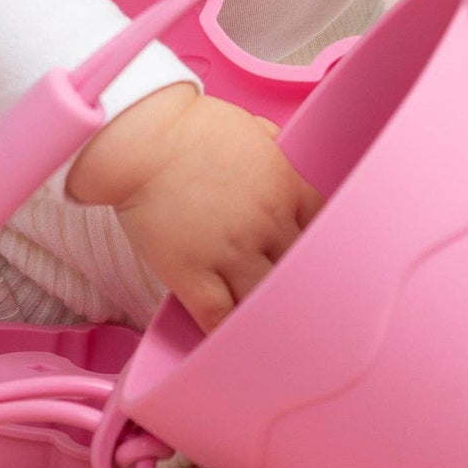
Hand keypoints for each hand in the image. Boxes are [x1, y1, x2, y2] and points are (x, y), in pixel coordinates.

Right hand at [65, 83, 321, 330]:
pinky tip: (231, 341)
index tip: (312, 257)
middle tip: (300, 301)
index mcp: (285, 188)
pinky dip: (228, 333)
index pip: (323, 229)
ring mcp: (232, 252)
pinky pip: (219, 317)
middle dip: (302, 283)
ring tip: (269, 328)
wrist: (144, 139)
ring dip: (268, 312)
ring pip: (266, 300)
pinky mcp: (194, 274)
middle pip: (302, 270)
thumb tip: (272, 143)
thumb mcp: (246, 126)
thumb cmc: (188, 125)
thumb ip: (268, 142)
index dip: (319, 246)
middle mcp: (267, 225)